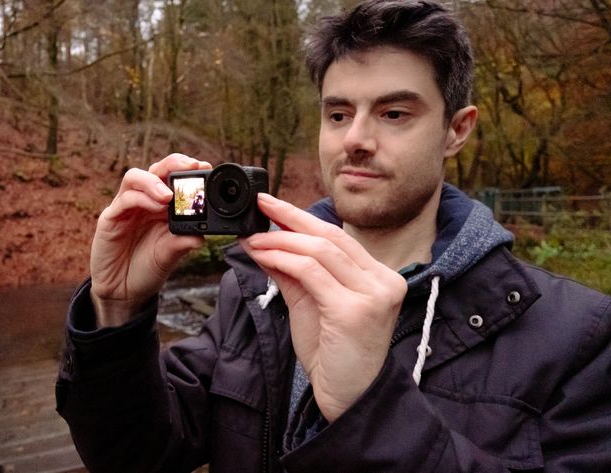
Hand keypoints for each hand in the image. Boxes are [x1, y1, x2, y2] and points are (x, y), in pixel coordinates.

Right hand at [90, 154, 211, 327]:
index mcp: (161, 206)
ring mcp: (125, 208)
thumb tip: (203, 234)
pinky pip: (123, 200)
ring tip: (169, 196)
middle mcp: (143, 202)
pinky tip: (156, 208)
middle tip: (191, 167)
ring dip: (154, 181)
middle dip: (174, 163)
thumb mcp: (170, 256)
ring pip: (135, 177)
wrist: (123, 293)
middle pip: (155, 169)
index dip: (187, 169)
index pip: (172, 177)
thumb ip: (183, 242)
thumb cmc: (147, 270)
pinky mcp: (109, 219)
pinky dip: (141, 199)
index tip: (205, 167)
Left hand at [240, 193, 406, 421]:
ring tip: (254, 239)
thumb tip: (264, 242)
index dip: (302, 217)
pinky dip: (283, 260)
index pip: (337, 237)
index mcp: (378, 277)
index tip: (272, 205)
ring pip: (321, 250)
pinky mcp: (354, 310)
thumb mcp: (309, 304)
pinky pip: (311, 272)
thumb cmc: (333, 356)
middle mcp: (383, 282)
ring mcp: (372, 295)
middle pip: (331, 237)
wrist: (348, 399)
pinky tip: (262, 256)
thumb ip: (292, 273)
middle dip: (290, 218)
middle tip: (259, 207)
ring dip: (281, 240)